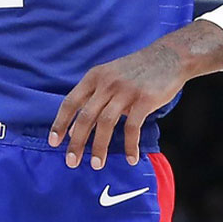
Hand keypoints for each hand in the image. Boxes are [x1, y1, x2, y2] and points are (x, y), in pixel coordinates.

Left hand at [49, 41, 188, 169]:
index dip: (60, 123)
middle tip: (72, 162)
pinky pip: (132, 127)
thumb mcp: (109, 78)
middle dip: (77, 142)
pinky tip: (131, 159)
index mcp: (94, 77)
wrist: (169, 56)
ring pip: (105, 123)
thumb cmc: (136, 71)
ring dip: (99, 147)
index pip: (70, 102)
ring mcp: (125, 90)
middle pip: (86, 116)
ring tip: (97, 165)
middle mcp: (106, 83)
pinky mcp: (144, 99)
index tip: (53, 142)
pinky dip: (130, 146)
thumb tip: (74, 130)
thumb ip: (92, 100)